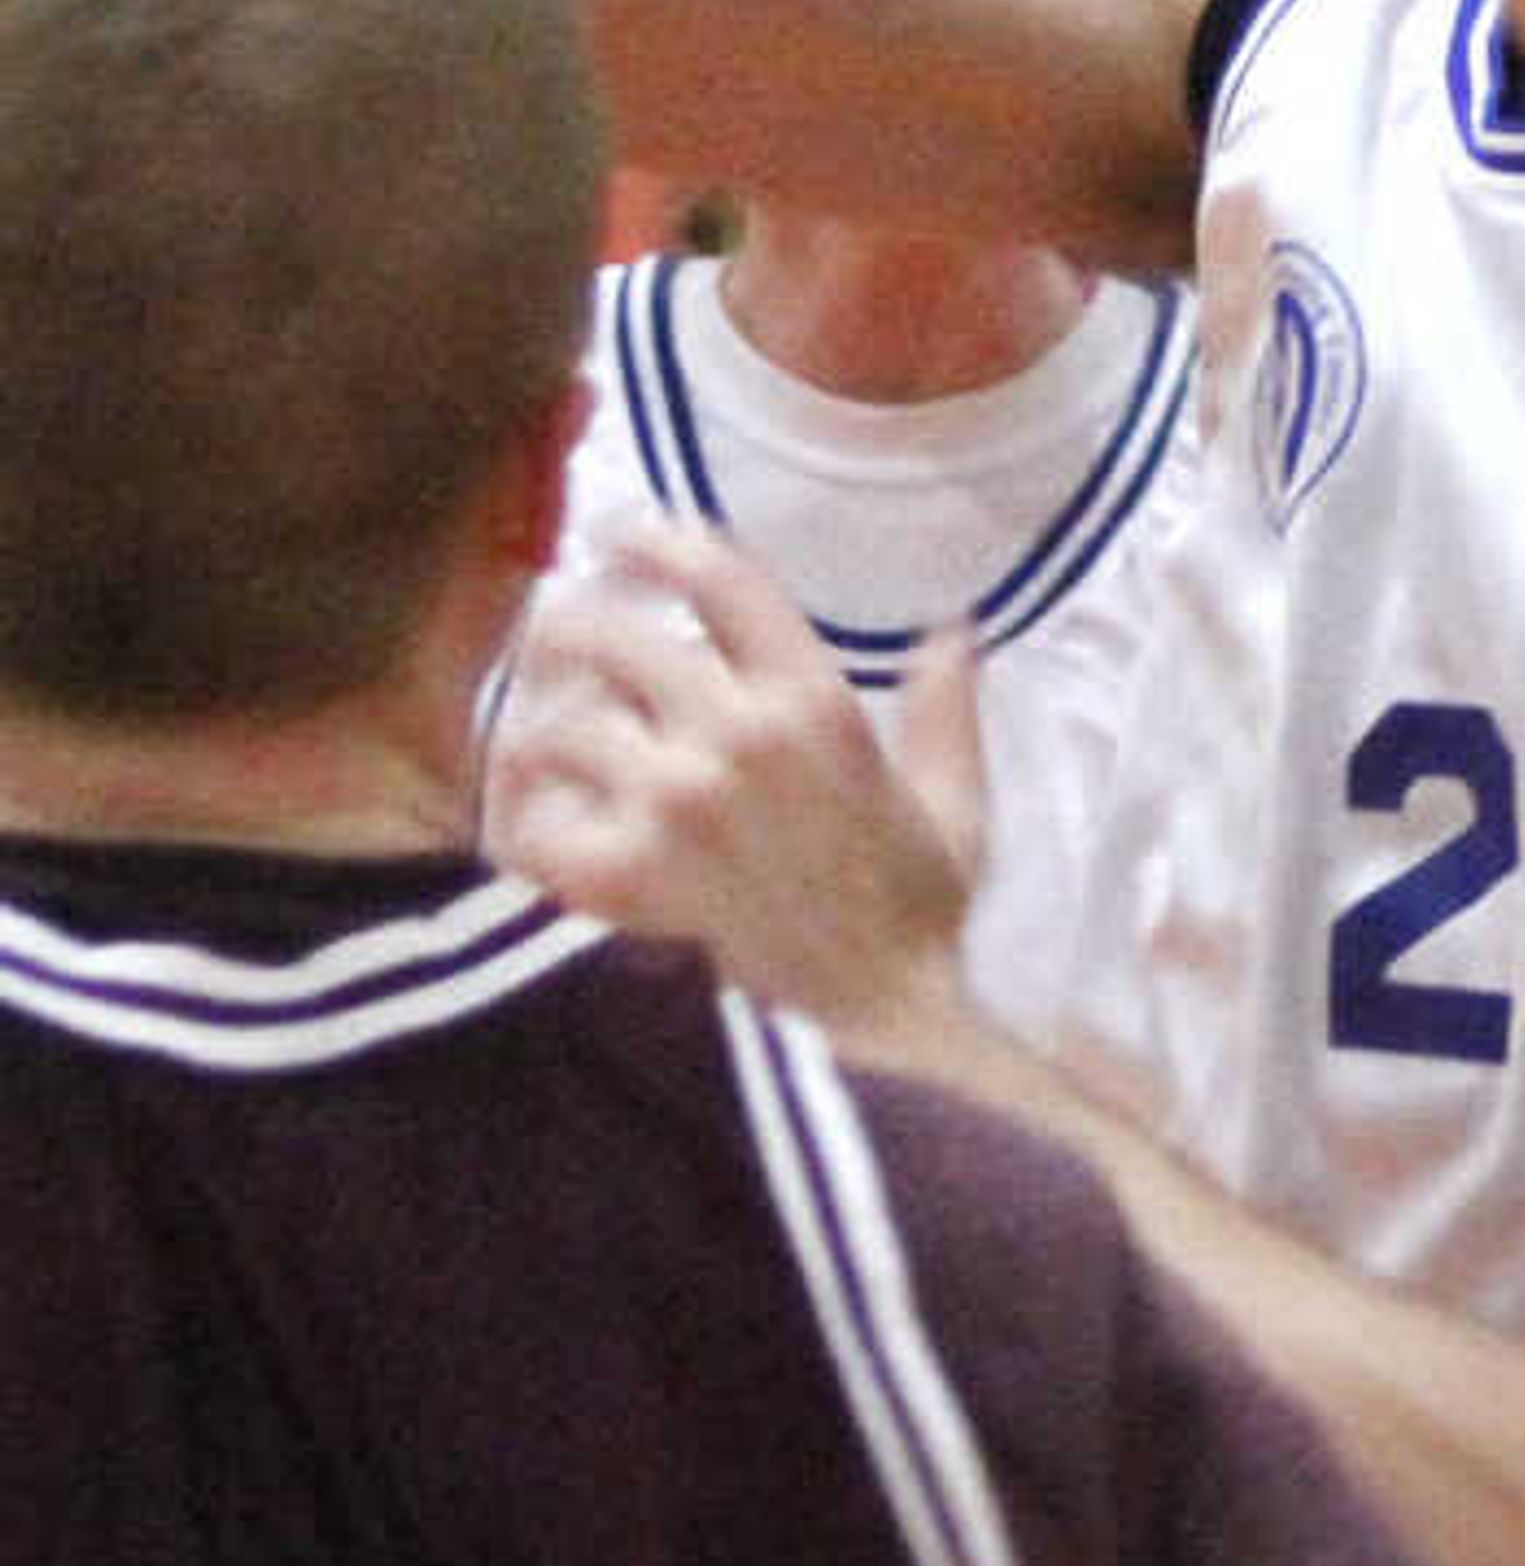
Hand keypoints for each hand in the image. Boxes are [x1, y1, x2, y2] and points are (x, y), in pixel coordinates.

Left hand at [485, 518, 981, 1043]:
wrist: (874, 1031)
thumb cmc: (915, 921)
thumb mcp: (954, 805)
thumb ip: (947, 713)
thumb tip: (955, 634)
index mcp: (816, 700)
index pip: (721, 577)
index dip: (658, 541)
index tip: (620, 535)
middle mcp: (739, 733)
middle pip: (615, 634)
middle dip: (570, 626)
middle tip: (550, 632)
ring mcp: (674, 804)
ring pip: (561, 725)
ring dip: (540, 733)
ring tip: (532, 744)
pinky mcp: (622, 879)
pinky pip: (537, 822)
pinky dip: (528, 825)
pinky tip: (534, 829)